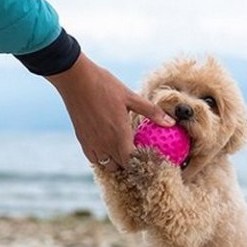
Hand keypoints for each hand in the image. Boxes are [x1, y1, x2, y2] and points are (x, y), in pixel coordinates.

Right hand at [45, 53, 174, 169]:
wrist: (75, 79)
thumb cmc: (105, 86)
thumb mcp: (131, 97)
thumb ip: (152, 113)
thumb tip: (172, 122)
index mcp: (120, 137)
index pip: (134, 163)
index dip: (143, 164)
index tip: (151, 159)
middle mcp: (105, 145)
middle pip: (122, 167)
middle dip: (132, 165)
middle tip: (140, 156)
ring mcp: (92, 145)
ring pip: (107, 166)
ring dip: (117, 163)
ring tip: (124, 153)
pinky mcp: (82, 141)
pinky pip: (94, 159)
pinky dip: (103, 158)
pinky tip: (109, 148)